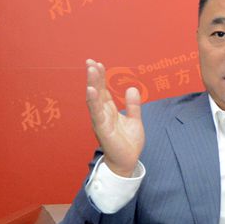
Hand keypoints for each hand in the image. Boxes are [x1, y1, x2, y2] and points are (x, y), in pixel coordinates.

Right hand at [85, 59, 144, 176]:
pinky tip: (91, 90)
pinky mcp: (102, 129)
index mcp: (109, 111)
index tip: (98, 64)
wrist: (128, 162)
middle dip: (93, 77)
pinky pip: (96, 113)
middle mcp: (103, 114)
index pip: (103, 91)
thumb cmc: (128, 143)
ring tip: (90, 70)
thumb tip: (132, 88)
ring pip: (94, 100)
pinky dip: (93, 101)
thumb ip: (133, 105)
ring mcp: (101, 121)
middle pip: (97, 92)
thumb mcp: (135, 120)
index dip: (100, 77)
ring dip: (92, 84)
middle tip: (90, 61)